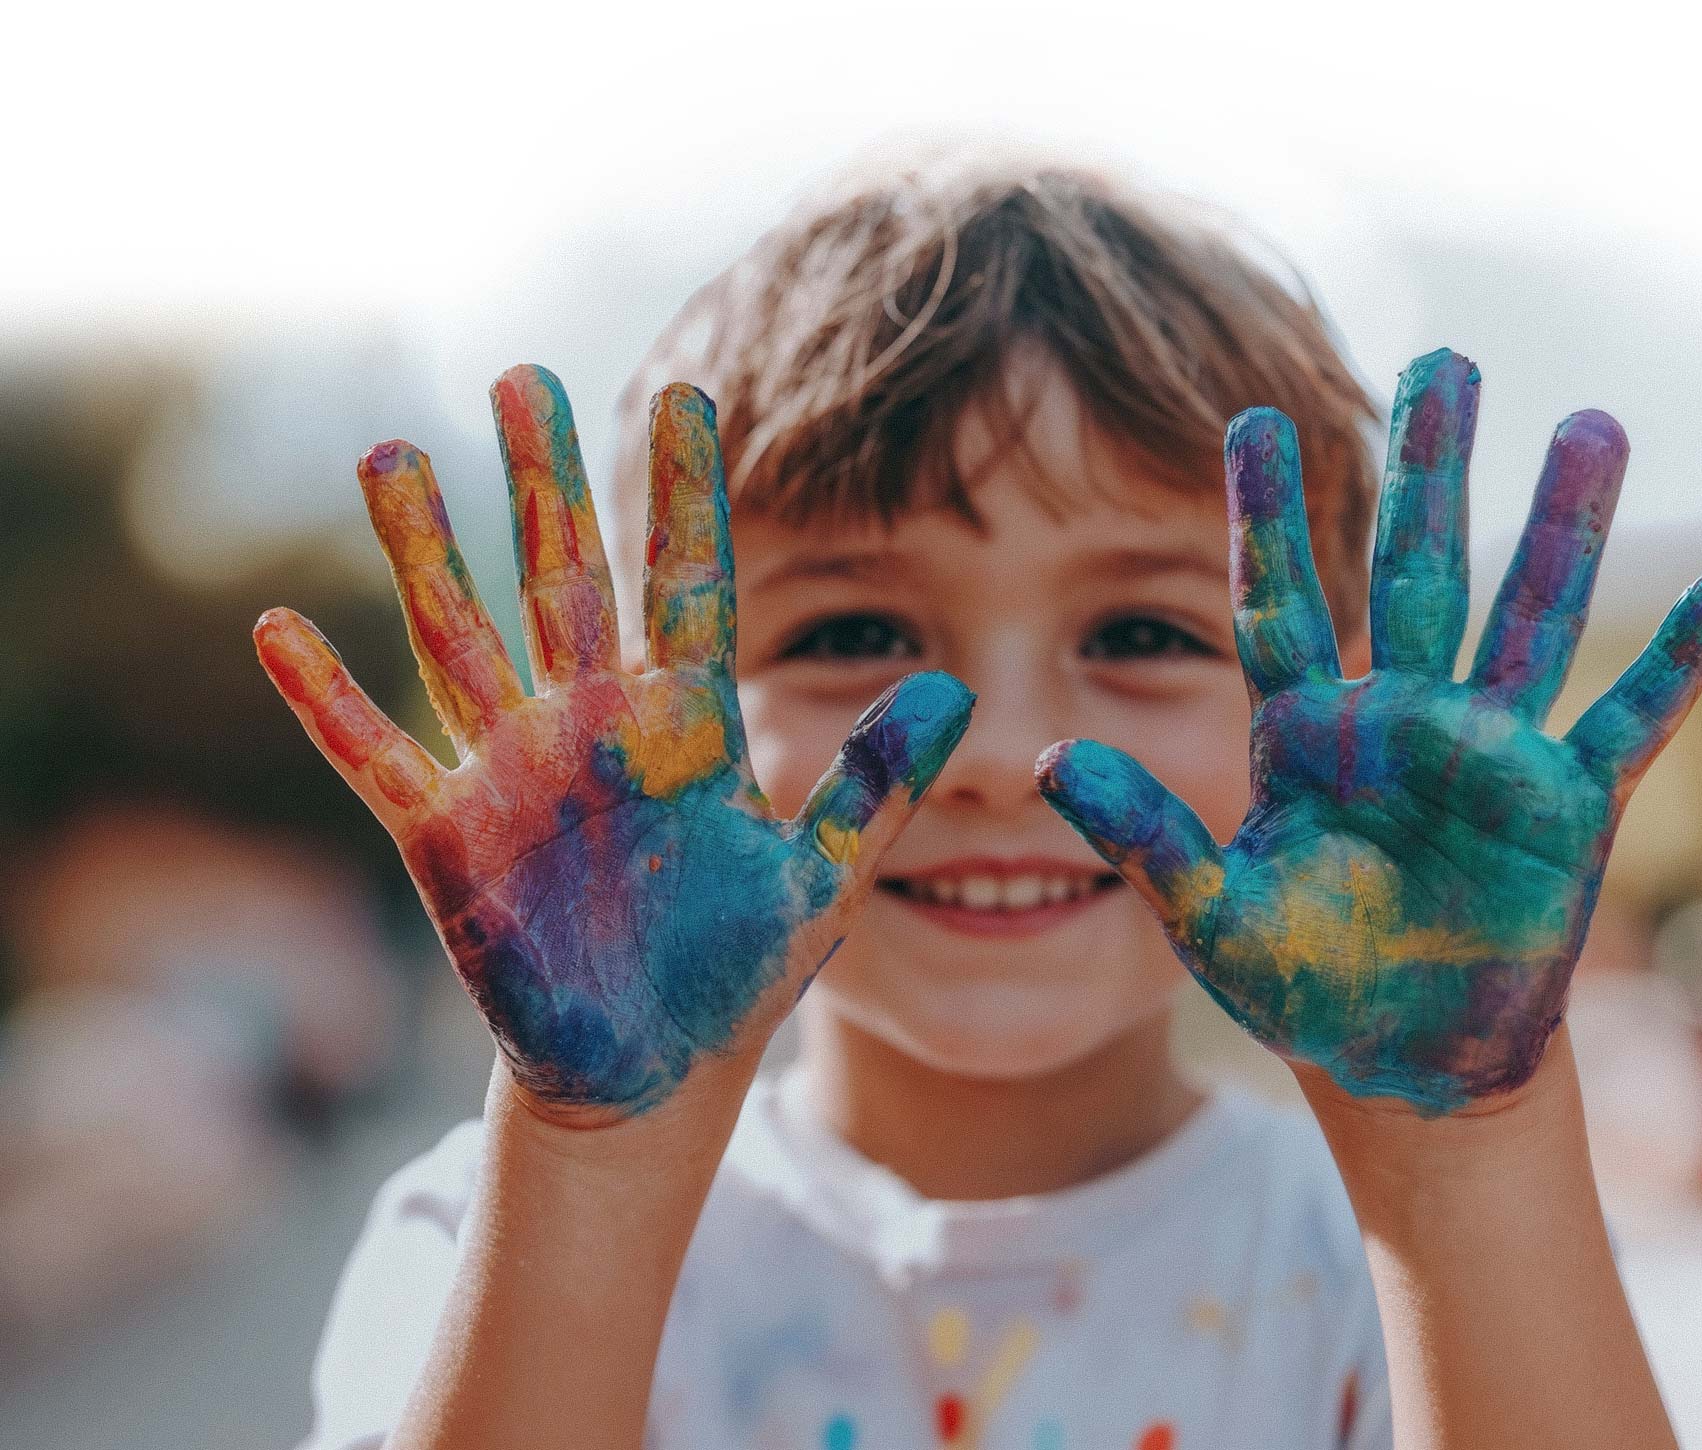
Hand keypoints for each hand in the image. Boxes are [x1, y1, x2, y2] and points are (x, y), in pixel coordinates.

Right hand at [255, 367, 971, 1122]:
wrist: (651, 1070)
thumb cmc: (735, 973)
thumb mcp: (820, 874)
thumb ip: (877, 781)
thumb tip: (959, 691)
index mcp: (685, 726)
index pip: (686, 583)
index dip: (687, 495)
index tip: (691, 394)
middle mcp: (592, 727)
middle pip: (562, 579)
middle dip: (542, 482)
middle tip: (521, 376)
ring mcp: (513, 774)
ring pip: (461, 638)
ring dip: (425, 552)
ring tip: (389, 454)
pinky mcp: (450, 839)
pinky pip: (379, 759)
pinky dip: (329, 703)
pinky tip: (278, 632)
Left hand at [1038, 349, 1701, 1115]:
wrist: (1404, 1061)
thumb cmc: (1305, 988)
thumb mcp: (1208, 916)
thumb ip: (1142, 834)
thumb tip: (1042, 760)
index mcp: (1309, 737)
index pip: (1280, 602)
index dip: (1267, 515)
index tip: (1252, 419)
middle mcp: (1402, 721)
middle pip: (1420, 568)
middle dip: (1432, 465)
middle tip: (1445, 357)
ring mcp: (1490, 756)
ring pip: (1532, 616)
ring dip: (1565, 525)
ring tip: (1595, 423)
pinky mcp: (1566, 811)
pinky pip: (1630, 725)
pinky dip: (1679, 665)